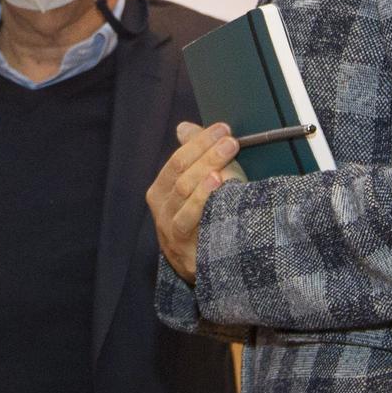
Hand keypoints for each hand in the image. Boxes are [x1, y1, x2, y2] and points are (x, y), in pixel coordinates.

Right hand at [146, 122, 238, 281]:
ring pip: (184, 190)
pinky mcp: (180, 244)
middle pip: (181, 171)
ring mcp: (167, 225)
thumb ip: (193, 156)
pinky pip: (188, 218)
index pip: (177, 158)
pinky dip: (202, 198)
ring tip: (226, 154)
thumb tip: (184, 127)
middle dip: (207, 152)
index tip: (223, 129)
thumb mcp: (200, 185)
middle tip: (230, 140)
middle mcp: (160, 204)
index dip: (200, 141)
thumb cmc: (203, 219)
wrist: (200, 265)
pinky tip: (217, 184)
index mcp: (161, 188)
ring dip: (206, 169)